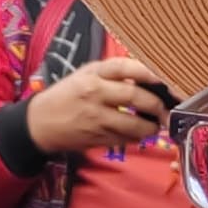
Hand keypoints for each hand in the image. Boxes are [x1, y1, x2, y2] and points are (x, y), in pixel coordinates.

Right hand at [26, 54, 177, 157]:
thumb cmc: (66, 95)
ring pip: (134, 124)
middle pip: (136, 97)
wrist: (39, 124)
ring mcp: (96, 119)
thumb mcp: (85, 74)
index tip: (167, 79)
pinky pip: (126, 139)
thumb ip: (113, 73)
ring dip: (151, 126)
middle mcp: (95, 94)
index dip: (151, 73)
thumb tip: (148, 76)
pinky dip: (137, 137)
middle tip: (166, 108)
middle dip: (157, 105)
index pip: (127, 68)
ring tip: (156, 124)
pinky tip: (138, 133)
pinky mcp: (97, 138)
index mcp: (93, 74)